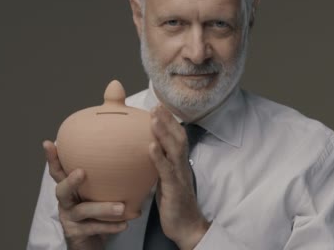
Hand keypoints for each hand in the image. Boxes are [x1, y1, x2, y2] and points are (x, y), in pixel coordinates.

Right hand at [42, 140, 128, 249]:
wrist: (91, 242)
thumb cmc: (96, 213)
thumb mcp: (97, 193)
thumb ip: (105, 179)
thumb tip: (132, 161)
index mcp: (69, 189)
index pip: (57, 171)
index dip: (52, 159)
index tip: (48, 143)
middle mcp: (65, 202)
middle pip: (62, 190)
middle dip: (70, 181)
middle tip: (81, 172)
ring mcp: (69, 219)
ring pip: (82, 211)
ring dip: (102, 208)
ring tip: (121, 207)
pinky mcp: (77, 233)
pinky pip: (94, 228)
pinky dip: (110, 226)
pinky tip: (124, 224)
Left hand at [148, 105, 210, 249]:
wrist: (187, 228)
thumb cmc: (174, 204)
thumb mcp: (164, 180)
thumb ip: (158, 165)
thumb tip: (145, 151)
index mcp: (179, 163)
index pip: (176, 137)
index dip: (169, 121)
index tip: (159, 105)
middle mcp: (182, 166)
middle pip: (177, 137)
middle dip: (167, 120)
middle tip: (156, 104)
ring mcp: (180, 176)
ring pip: (173, 150)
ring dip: (163, 132)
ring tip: (153, 118)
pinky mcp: (175, 189)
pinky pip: (167, 171)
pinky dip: (158, 157)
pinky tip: (150, 147)